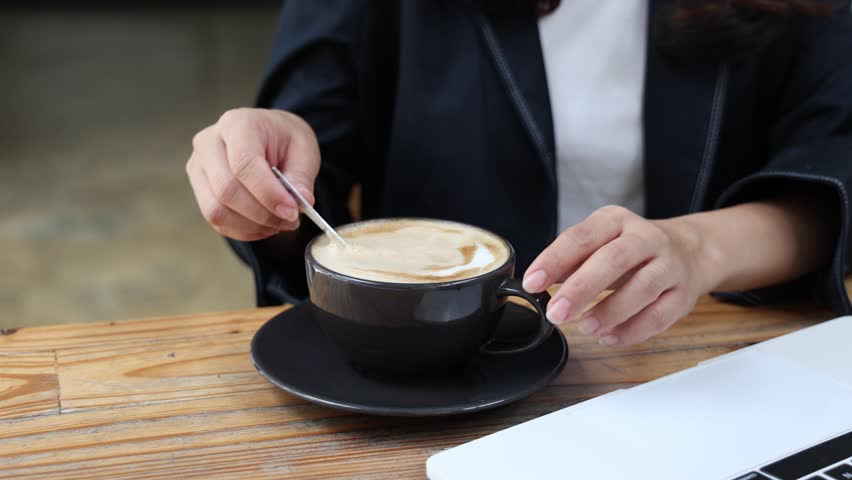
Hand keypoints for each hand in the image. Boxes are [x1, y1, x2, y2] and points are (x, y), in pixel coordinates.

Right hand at [186, 108, 320, 240]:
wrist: (267, 134)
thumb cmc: (284, 138)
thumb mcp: (304, 149)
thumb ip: (302, 176)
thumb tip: (302, 202)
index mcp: (238, 124)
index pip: (244, 164)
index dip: (268, 194)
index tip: (292, 211)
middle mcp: (209, 142)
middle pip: (226, 190)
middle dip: (262, 214)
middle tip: (290, 220)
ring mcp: (198, 166)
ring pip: (216, 210)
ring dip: (252, 225)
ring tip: (279, 223)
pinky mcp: (199, 187)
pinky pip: (215, 220)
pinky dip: (242, 230)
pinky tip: (264, 225)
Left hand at [522, 206, 717, 346]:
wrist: (689, 250)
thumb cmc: (632, 249)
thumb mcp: (600, 242)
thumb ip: (571, 260)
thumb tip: (539, 282)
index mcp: (616, 221)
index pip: (582, 237)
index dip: (555, 260)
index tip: (533, 282)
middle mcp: (646, 238)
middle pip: (615, 260)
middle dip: (582, 288)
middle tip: (557, 312)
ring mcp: (669, 266)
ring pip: (643, 287)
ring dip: (611, 311)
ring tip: (585, 327)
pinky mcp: (683, 295)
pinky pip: (660, 315)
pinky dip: (633, 330)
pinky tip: (610, 337)